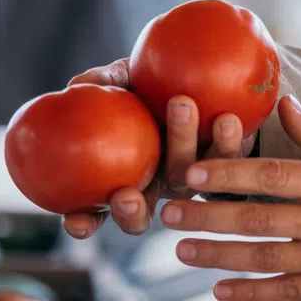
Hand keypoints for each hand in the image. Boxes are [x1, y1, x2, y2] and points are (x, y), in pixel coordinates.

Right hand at [62, 58, 256, 237]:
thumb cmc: (150, 84)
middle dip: (131, 212)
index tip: (74, 222)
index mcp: (120, 175)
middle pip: (139, 215)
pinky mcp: (225, 166)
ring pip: (184, 175)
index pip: (94, 211)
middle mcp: (154, 184)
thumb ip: (104, 81)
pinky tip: (226, 118)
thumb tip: (77, 85)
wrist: (208, 78)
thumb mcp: (126, 79)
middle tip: (125, 196)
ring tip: (181, 105)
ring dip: (180, 143)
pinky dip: (224, 138)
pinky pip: (224, 157)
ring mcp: (189, 179)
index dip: (83, 222)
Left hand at [160, 95, 300, 300]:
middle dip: (208, 215)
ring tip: (182, 251)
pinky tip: (219, 291)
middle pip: (258, 217)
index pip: (272, 175)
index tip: (192, 173)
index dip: (229, 174)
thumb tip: (285, 105)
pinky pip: (287, 292)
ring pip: (265, 257)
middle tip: (169, 213)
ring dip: (218, 255)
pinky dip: (251, 293)